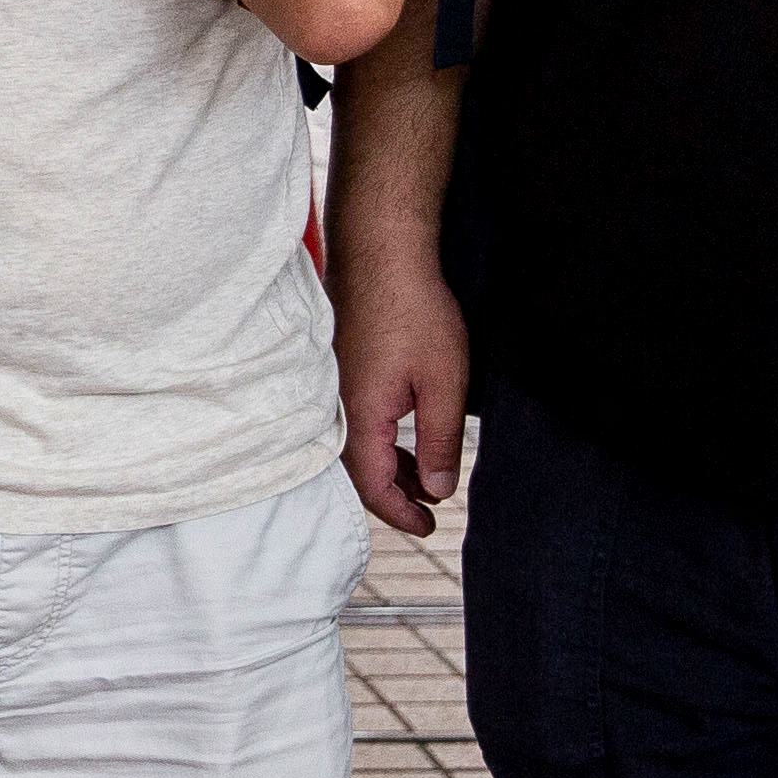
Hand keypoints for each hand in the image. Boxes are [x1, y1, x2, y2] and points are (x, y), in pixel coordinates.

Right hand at [333, 239, 474, 538]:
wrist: (381, 251)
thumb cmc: (415, 312)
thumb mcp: (444, 384)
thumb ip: (441, 442)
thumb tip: (437, 490)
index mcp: (360, 417)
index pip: (374, 486)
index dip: (402, 513)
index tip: (429, 526)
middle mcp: (337, 406)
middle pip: (358, 470)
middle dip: (395, 492)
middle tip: (430, 505)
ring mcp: (333, 385)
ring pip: (355, 443)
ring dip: (389, 464)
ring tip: (423, 471)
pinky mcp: (337, 366)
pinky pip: (353, 418)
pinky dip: (379, 436)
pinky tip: (402, 427)